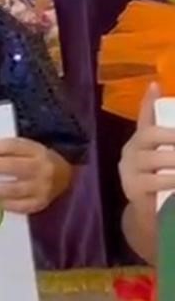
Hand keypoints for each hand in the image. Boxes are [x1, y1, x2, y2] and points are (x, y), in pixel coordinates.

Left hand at [0, 137, 61, 213]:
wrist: (66, 177)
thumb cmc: (38, 160)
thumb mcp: (28, 148)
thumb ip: (7, 150)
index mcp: (38, 151)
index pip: (12, 147)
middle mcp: (42, 168)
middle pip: (12, 166)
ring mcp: (43, 188)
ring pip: (14, 189)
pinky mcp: (41, 203)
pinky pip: (19, 206)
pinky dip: (3, 204)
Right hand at [120, 83, 174, 203]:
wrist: (148, 216)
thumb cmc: (161, 181)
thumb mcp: (166, 160)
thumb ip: (169, 139)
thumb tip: (161, 95)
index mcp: (140, 141)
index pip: (144, 117)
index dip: (148, 102)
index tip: (156, 85)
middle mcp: (131, 151)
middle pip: (150, 134)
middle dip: (172, 135)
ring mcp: (129, 170)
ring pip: (155, 158)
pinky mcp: (133, 188)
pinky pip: (156, 181)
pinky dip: (173, 179)